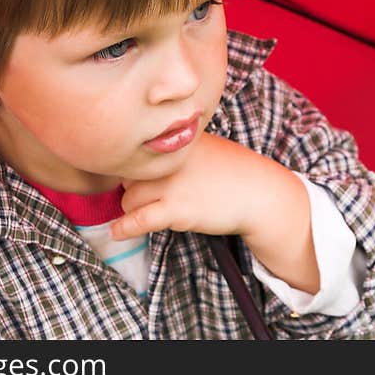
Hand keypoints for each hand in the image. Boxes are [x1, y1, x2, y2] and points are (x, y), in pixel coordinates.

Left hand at [111, 131, 292, 240]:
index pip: (136, 153)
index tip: (135, 180)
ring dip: (133, 209)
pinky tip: (116, 233)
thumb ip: (174, 149)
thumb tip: (146, 156)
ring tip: (148, 213)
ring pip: (128, 199)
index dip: (134, 169)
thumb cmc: (232, 171)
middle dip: (133, 189)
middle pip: (127, 177)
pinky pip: (139, 219)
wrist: (258, 193)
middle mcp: (170, 160)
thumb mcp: (202, 147)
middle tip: (149, 197)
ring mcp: (172, 184)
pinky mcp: (176, 209)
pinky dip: (124, 228)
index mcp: (174, 142)